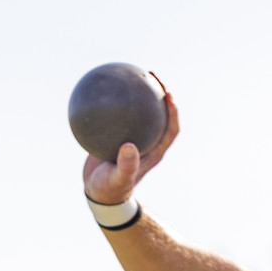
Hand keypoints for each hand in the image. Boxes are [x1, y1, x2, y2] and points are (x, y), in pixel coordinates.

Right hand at [81, 78, 178, 205]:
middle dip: (157, 94)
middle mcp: (146, 143)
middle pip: (158, 114)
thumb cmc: (111, 189)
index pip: (170, 128)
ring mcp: (132, 139)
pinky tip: (99, 92)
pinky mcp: (116, 138)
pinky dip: (111, 104)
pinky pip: (116, 117)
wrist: (98, 194)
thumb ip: (126, 165)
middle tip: (150, 75)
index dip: (173, 111)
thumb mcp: (118, 179)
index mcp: (153, 151)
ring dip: (137, 94)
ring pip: (139, 112)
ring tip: (129, 75)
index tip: (167, 94)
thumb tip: (129, 146)